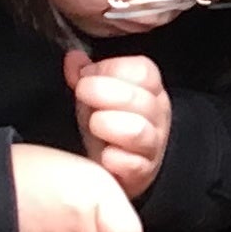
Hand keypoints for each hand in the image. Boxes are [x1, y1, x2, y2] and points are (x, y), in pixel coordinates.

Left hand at [66, 47, 170, 198]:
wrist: (113, 170)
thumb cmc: (106, 127)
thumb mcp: (93, 96)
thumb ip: (85, 74)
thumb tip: (73, 58)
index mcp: (149, 90)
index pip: (143, 71)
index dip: (111, 69)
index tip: (87, 76)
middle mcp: (157, 116)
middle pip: (140, 98)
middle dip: (104, 92)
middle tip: (83, 94)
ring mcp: (152, 146)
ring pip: (138, 131)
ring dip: (110, 125)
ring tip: (94, 125)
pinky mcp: (143, 173)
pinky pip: (133, 165)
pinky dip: (115, 159)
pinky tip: (104, 156)